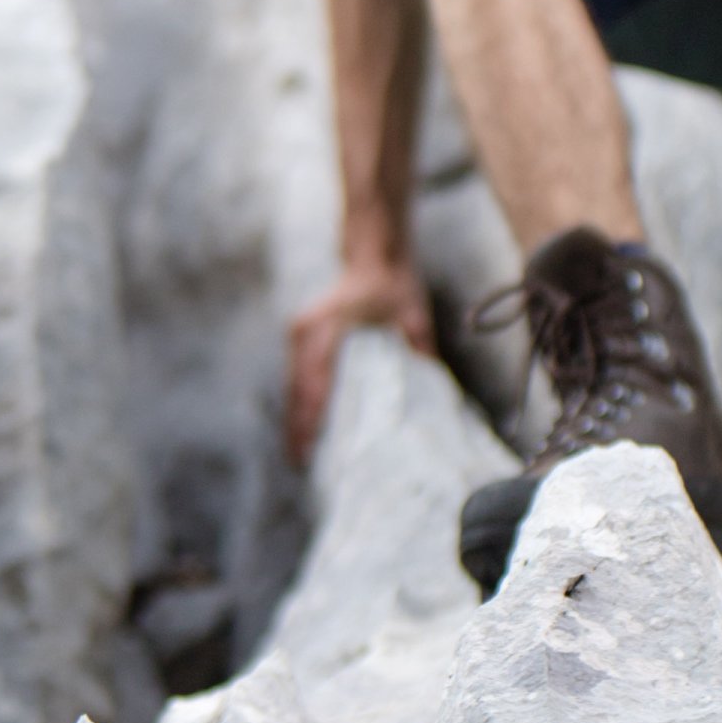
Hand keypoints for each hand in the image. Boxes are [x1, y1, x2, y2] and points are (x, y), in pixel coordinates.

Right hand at [284, 255, 435, 469]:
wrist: (376, 259)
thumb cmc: (396, 288)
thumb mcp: (414, 315)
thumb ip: (418, 345)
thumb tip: (429, 382)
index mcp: (327, 325)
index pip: (315, 378)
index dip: (312, 414)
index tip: (312, 444)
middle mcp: (306, 329)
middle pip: (297, 387)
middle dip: (297, 426)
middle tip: (300, 463)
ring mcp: (300, 333)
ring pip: (292, 385)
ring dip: (294, 418)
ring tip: (297, 456)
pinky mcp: (301, 338)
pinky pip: (296, 377)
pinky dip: (298, 404)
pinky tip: (302, 430)